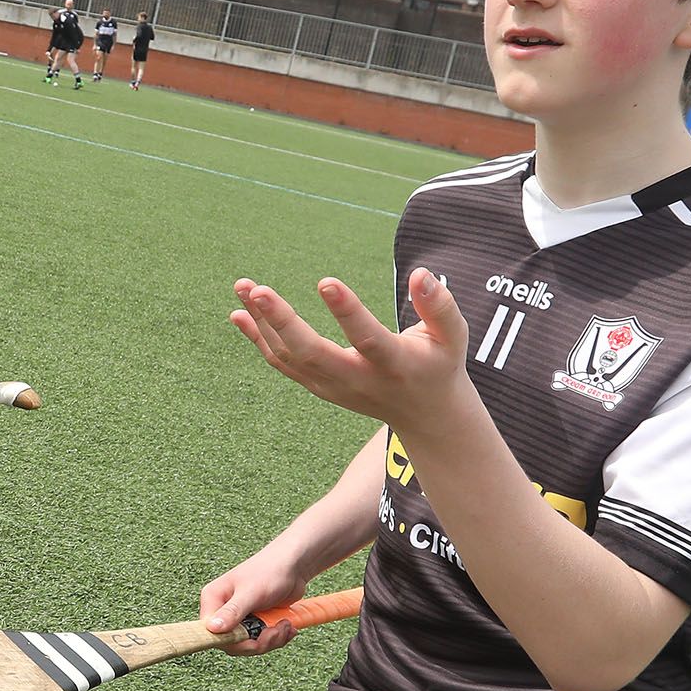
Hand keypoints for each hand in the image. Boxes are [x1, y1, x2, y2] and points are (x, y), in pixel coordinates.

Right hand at [199, 553, 315, 655]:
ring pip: (249, 644)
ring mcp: (240, 617)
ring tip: (285, 625)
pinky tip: (287, 626)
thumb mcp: (251, 592)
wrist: (294, 565)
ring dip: (271, 640)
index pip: (212, 633)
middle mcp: (223, 610)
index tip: (252, 641)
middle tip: (275, 631)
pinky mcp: (255, 622)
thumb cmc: (270, 570)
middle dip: (257, 642)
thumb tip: (212, 628)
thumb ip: (232, 611)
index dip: (232, 642)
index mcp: (214, 600)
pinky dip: (277, 638)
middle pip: (232, 643)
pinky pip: (262, 641)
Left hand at [231, 270, 469, 430]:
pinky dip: (259, 339)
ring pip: (290, 357)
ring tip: (242, 286)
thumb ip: (439, 306)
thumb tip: (420, 274)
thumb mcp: (452, 336)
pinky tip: (238, 313)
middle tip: (257, 289)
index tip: (326, 281)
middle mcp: (358, 380)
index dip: (348, 312)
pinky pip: (283, 363)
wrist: (425, 416)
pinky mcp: (318, 386)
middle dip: (282, 321)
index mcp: (394, 365)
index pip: (368, 339)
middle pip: (313, 354)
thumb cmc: (439, 364)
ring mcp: (333, 387)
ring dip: (262, 323)